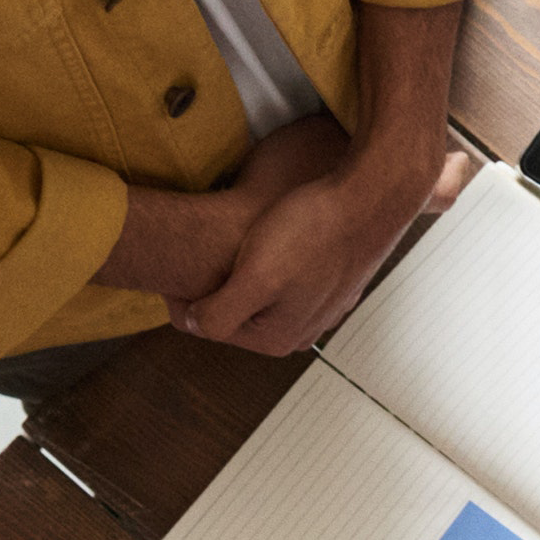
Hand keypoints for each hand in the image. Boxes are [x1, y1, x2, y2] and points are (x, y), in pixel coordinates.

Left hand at [176, 117, 431, 358]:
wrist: (368, 201)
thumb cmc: (311, 233)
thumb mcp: (256, 278)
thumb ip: (218, 313)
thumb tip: (191, 326)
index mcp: (276, 338)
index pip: (209, 325)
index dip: (183, 295)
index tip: (171, 263)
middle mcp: (300, 331)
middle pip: (235, 312)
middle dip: (214, 283)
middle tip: (199, 244)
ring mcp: (319, 309)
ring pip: (262, 294)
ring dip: (242, 269)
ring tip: (233, 237)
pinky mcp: (331, 284)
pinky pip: (287, 279)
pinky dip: (271, 261)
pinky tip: (271, 234)